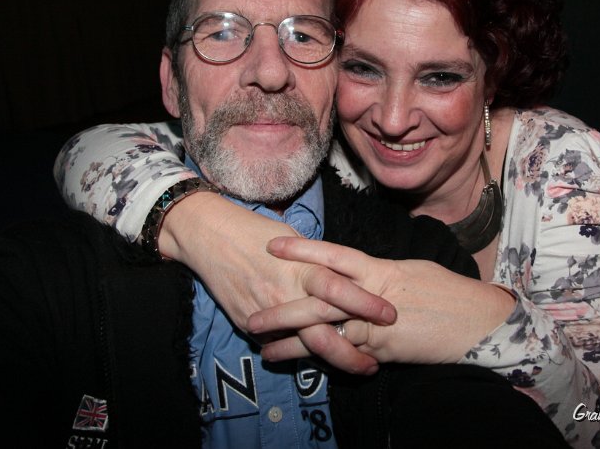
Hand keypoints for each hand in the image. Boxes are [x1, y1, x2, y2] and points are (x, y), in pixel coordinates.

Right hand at [158, 193, 397, 373]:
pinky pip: (279, 344)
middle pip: (323, 325)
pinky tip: (323, 362)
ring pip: (303, 344)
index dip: (364, 302)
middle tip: (379, 359)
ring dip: (334, 359)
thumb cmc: (256, 231)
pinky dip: (302, 353)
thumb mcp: (295, 239)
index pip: (337, 288)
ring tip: (361, 368)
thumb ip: (319, 261)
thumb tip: (347, 274)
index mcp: (300, 267)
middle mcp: (284, 293)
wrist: (210, 237)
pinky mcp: (248, 324)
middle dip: (354, 344)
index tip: (389, 314)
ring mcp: (265, 312)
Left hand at [248, 237, 516, 367]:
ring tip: (262, 342)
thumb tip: (363, 272)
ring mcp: (376, 327)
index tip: (275, 244)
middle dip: (283, 304)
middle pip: (318, 298)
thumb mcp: (413, 272)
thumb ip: (382, 273)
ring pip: (325, 331)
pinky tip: (299, 364)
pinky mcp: (384, 352)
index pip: (335, 256)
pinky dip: (321, 359)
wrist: (480, 323)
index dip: (304, 250)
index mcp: (381, 270)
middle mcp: (373, 297)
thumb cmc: (450, 294)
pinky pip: (346, 355)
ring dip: (291, 338)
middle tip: (252, 309)